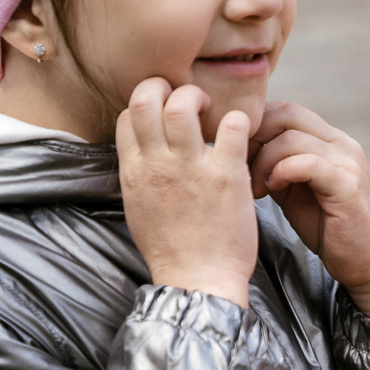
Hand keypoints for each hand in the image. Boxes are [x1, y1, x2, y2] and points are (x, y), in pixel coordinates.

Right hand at [118, 79, 257, 307]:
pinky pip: (232, 128)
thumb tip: (145, 151)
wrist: (198, 282)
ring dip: (198, 98)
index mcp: (134, 172)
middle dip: (166, 88)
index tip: (165, 112)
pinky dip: (239, 120)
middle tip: (188, 102)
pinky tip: (242, 131)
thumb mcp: (139, 208)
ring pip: (182, 106)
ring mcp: (191, 169)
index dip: (147, 104)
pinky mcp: (227, 176)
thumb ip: (141, 175)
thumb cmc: (172, 250)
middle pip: (145, 99)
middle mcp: (158, 165)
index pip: (127, 115)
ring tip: (212, 112)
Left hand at [251, 101, 369, 322]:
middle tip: (237, 165)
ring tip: (253, 187)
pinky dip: (281, 171)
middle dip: (253, 137)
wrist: (366, 262)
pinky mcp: (348, 184)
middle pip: (286, 114)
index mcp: (330, 141)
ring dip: (262, 160)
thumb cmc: (329, 228)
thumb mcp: (294, 190)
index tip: (234, 152)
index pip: (285, 110)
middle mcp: (341, 143)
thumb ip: (276, 165)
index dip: (254, 125)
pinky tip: (270, 188)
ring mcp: (348, 161)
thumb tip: (241, 150)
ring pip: (291, 138)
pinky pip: (307, 163)